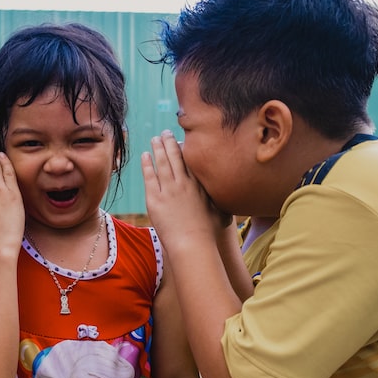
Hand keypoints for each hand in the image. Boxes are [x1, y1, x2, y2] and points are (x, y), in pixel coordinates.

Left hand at [141, 131, 226, 249]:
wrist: (193, 244)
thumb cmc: (208, 234)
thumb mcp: (221, 215)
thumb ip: (222, 205)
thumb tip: (232, 201)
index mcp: (199, 186)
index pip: (191, 161)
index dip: (185, 149)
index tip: (181, 140)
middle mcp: (184, 184)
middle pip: (176, 157)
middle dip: (170, 142)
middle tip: (166, 132)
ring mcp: (169, 190)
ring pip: (162, 163)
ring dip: (157, 148)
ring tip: (154, 138)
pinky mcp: (155, 199)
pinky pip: (149, 177)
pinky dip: (147, 165)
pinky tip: (145, 155)